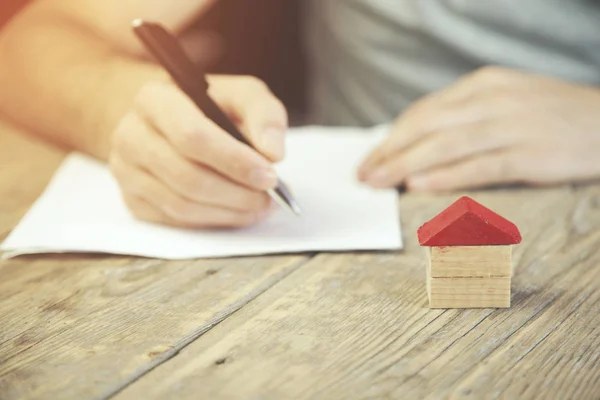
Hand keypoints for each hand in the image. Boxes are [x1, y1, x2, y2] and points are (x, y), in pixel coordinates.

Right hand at [109, 75, 286, 227]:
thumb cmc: (212, 107)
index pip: (192, 137)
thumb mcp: (244, 96)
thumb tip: (272, 153)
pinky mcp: (132, 200)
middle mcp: (131, 135)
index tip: (270, 176)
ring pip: (182, 205)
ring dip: (230, 212)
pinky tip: (236, 211)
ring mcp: (126, 171)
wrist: (172, 121)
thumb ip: (264, 116)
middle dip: (238, 193)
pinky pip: (176, 221)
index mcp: (155, 100)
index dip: (234, 161)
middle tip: (271, 197)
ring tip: (260, 206)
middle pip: (188, 177)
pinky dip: (213, 221)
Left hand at [358, 66, 599, 190]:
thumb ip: (464, 118)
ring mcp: (512, 126)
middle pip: (427, 126)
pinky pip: (479, 166)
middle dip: (390, 151)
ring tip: (379, 183)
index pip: (424, 111)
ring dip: (406, 165)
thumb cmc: (551, 116)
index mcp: (484, 84)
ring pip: (445, 146)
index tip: (370, 156)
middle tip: (363, 175)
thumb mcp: (505, 101)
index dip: (392, 136)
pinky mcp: (530, 154)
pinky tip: (419, 186)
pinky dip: (445, 176)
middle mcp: (493, 100)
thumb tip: (418, 146)